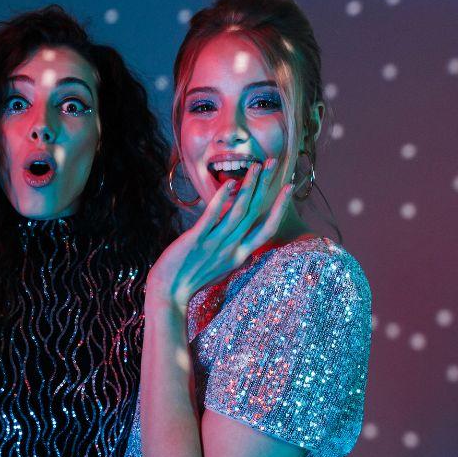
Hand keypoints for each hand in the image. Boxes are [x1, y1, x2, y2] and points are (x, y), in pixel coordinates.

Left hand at [147, 159, 293, 309]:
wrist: (169, 293)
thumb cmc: (193, 280)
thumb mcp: (222, 269)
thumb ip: (234, 254)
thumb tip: (244, 244)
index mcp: (240, 255)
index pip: (267, 228)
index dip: (280, 207)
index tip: (287, 187)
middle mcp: (232, 248)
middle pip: (254, 212)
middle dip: (266, 186)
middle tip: (274, 163)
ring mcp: (215, 244)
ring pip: (238, 211)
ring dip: (249, 186)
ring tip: (257, 166)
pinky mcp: (196, 240)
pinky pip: (212, 217)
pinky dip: (222, 199)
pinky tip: (229, 184)